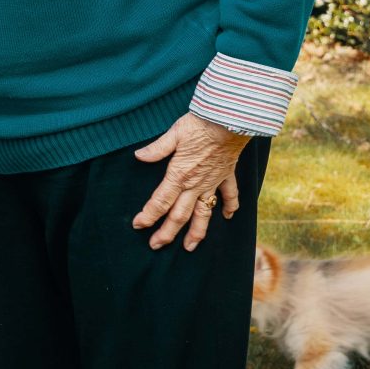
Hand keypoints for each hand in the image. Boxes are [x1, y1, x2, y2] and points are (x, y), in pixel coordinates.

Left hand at [132, 111, 249, 250]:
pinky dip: (229, 206)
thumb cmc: (200, 125)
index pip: (160, 201)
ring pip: (204, 214)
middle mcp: (196, 184)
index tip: (138, 225)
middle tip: (156, 246)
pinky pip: (230, 195)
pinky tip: (228, 217)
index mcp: (179, 175)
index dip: (148, 215)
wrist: (230, 121)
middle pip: (179, 215)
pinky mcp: (226, 176)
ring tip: (189, 247)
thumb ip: (156, 149)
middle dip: (167, 233)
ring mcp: (213, 183)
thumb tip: (138, 156)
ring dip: (197, 232)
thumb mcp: (174, 134)